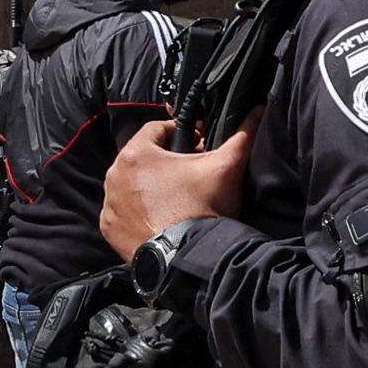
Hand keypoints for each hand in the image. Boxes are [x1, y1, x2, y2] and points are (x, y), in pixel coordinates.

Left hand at [101, 112, 257, 260]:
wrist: (188, 258)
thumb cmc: (203, 207)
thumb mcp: (227, 167)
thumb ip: (242, 134)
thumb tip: (257, 110)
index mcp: (136, 154)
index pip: (156, 129)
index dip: (181, 132)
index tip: (199, 144)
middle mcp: (114, 176)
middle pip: (143, 156)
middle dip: (166, 159)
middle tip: (191, 171)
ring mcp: (110, 204)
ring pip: (132, 183)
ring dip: (151, 184)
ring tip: (178, 195)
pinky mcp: (109, 228)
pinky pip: (123, 210)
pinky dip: (139, 209)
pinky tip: (161, 215)